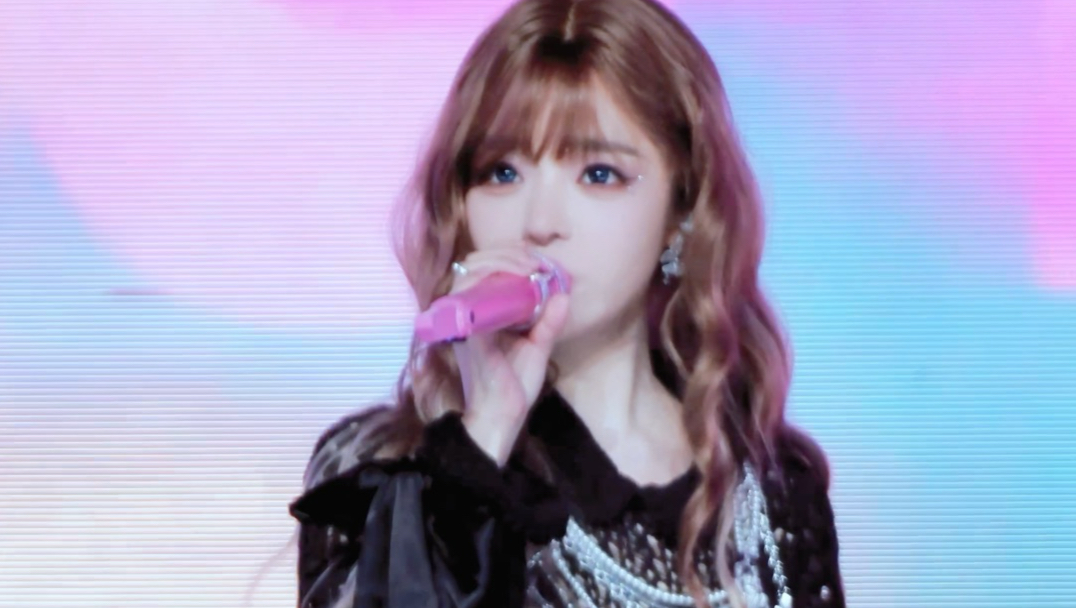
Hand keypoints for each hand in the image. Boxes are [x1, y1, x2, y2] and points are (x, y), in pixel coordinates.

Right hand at [448, 246, 570, 464]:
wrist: (503, 417)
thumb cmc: (515, 385)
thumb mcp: (538, 347)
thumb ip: (548, 322)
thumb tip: (563, 294)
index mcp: (482, 314)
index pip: (485, 271)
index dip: (508, 256)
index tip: (538, 260)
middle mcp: (468, 313)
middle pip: (474, 264)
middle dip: (506, 253)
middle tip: (535, 260)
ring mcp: (464, 321)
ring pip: (469, 271)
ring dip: (501, 261)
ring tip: (529, 266)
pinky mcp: (467, 332)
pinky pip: (469, 294)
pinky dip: (493, 278)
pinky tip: (520, 280)